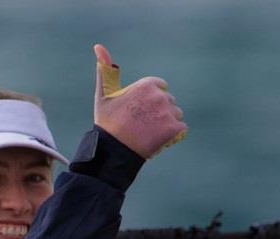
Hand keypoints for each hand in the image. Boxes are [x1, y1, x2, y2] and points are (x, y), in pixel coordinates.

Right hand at [93, 43, 186, 158]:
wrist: (112, 152)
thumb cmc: (107, 124)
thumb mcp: (104, 94)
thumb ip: (106, 70)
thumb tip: (98, 46)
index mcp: (146, 85)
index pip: (161, 88)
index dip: (150, 101)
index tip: (139, 112)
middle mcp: (159, 96)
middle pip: (169, 102)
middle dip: (159, 112)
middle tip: (142, 126)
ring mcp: (167, 113)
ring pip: (176, 115)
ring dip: (167, 124)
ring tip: (150, 134)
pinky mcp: (173, 129)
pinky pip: (181, 129)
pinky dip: (173, 135)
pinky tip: (158, 140)